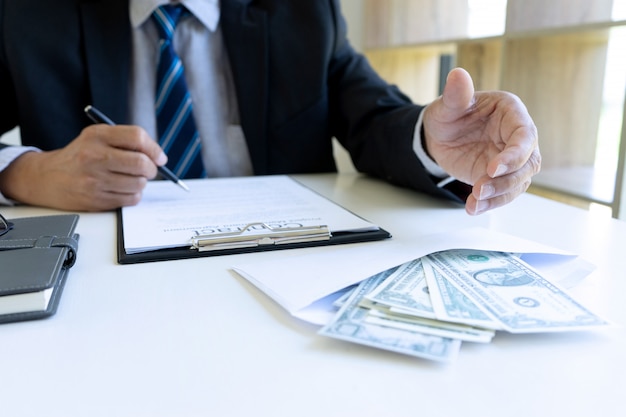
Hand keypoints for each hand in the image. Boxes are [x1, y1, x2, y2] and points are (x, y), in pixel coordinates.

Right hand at [0, 125, 166, 210]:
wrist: (47, 178)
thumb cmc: (80, 157)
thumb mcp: (97, 138)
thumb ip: (125, 140)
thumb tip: (158, 156)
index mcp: (97, 136)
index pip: (137, 137)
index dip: (154, 148)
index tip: (160, 157)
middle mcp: (94, 156)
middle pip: (141, 163)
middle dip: (152, 169)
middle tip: (149, 170)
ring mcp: (94, 180)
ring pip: (139, 183)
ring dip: (141, 183)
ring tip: (131, 179)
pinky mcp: (96, 199)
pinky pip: (130, 199)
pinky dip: (133, 195)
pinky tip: (122, 189)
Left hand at [422, 68, 540, 214]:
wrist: (438, 137)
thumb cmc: (448, 116)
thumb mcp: (447, 106)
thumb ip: (455, 94)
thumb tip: (458, 75)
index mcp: (511, 113)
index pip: (525, 135)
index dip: (514, 154)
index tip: (493, 168)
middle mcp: (517, 136)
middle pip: (528, 162)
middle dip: (507, 180)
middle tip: (480, 188)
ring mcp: (512, 159)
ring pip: (519, 181)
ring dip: (499, 194)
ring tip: (475, 202)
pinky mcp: (502, 177)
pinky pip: (504, 193)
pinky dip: (491, 203)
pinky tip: (474, 208)